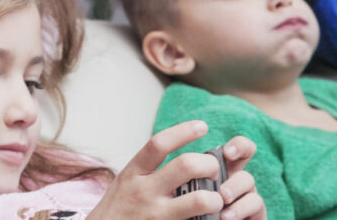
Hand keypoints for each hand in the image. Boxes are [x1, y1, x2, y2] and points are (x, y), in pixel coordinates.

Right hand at [88, 121, 264, 219]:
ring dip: (215, 198)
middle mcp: (144, 191)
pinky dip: (210, 218)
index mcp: (134, 172)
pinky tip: (211, 217)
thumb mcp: (127, 181)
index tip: (202, 126)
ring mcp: (156, 215)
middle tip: (214, 170)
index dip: (184, 131)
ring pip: (199, 200)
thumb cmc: (119, 207)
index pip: (159, 143)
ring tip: (216, 199)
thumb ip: (149, 169)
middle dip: (209, 164)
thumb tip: (182, 156)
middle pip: (186, 165)